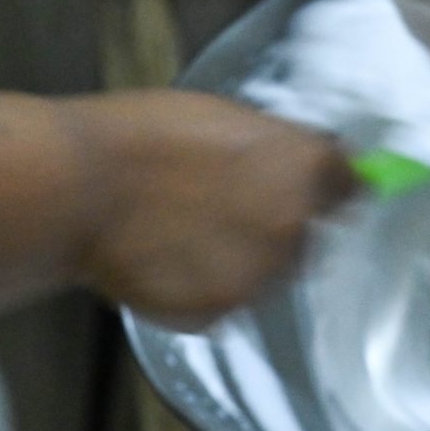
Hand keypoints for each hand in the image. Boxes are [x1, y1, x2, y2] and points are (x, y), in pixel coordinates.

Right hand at [62, 90, 354, 327]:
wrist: (79, 189)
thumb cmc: (141, 138)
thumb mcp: (224, 115)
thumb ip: (278, 145)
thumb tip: (310, 158)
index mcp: (304, 169)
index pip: (351, 185)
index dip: (326, 184)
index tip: (314, 188)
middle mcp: (294, 229)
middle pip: (306, 236)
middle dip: (275, 224)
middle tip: (220, 207)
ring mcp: (256, 279)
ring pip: (265, 274)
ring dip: (240, 259)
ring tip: (183, 232)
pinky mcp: (218, 314)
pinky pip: (223, 303)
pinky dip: (202, 287)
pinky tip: (167, 258)